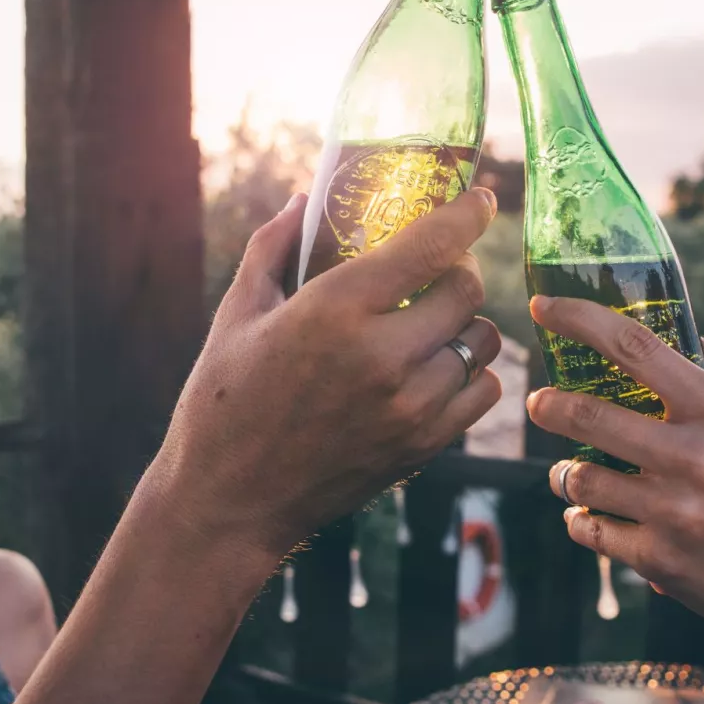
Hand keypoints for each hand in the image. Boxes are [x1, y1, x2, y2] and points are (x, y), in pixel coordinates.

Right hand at [146, 189, 503, 559]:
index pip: (430, 245)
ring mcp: (409, 406)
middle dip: (458, 269)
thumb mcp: (237, 315)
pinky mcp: (422, 446)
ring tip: (434, 322)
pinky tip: (437, 369)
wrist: (228, 504)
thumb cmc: (222, 403)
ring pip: (481, 341)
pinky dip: (469, 373)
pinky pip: (481, 392)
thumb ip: (272, 249)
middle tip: (437, 269)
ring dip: (465, 323)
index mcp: (334, 311)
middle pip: (465, 290)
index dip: (466, 213)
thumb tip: (303, 201)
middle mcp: (382, 356)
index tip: (479, 199)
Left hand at [526, 295, 703, 657]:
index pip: (634, 348)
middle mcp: (693, 456)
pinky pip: (590, 529)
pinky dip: (581, 520)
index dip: (579, 319)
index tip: (544, 307)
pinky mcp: (658, 560)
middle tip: (540, 403)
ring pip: (579, 478)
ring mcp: (673, 511)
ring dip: (564, 473)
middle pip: (588, 415)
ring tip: (569, 472)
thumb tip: (688, 335)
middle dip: (548, 406)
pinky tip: (589, 516)